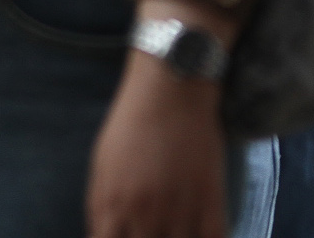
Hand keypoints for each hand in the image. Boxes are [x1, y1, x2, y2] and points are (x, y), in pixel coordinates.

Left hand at [86, 1, 233, 237]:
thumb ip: (101, 210)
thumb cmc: (131, 125)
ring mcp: (180, 208)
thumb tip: (104, 235)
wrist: (171, 90)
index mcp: (113, 209)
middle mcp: (145, 215)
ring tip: (179, 232)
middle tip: (157, 232)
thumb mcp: (102, 169)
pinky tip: (204, 235)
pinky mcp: (211, 197)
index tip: (129, 237)